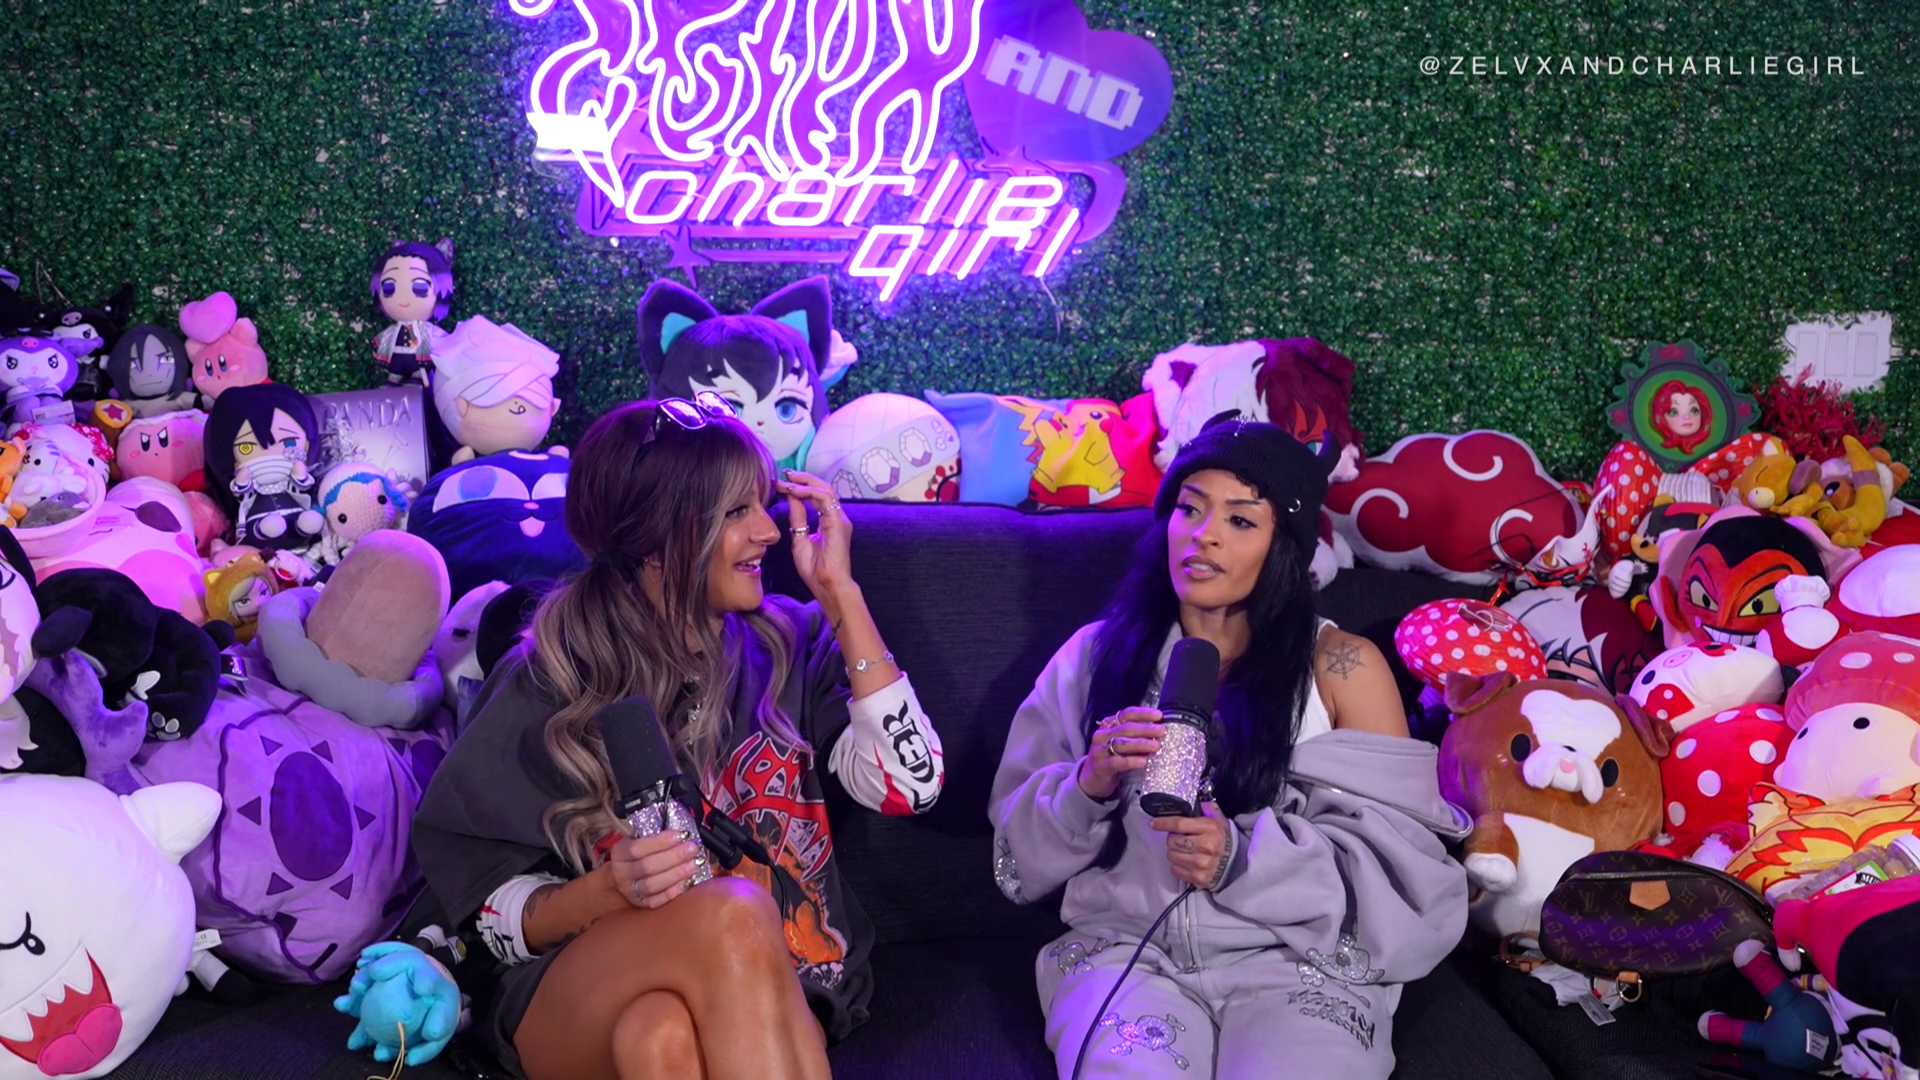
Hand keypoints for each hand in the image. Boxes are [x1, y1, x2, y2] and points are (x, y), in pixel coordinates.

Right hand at [608, 830, 707, 908]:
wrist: (624, 877)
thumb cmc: (637, 854)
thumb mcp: (638, 840)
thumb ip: (655, 837)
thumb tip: (681, 834)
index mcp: (620, 854)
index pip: (638, 848)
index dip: (661, 842)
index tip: (681, 835)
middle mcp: (622, 874)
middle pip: (648, 867)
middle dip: (675, 857)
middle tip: (693, 849)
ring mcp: (631, 891)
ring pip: (654, 884)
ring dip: (678, 873)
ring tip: (695, 863)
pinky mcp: (642, 903)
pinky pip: (660, 899)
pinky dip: (676, 890)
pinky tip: (690, 880)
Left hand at [780, 469, 853, 599]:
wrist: (827, 585)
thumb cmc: (816, 569)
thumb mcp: (800, 538)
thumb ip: (798, 517)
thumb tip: (791, 498)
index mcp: (829, 521)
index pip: (817, 496)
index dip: (801, 487)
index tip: (783, 483)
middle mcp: (837, 517)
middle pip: (823, 488)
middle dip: (803, 479)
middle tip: (785, 474)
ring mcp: (839, 519)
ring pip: (825, 489)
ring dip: (804, 483)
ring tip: (787, 481)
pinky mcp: (838, 522)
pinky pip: (824, 499)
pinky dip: (808, 492)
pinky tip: (794, 492)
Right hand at [1076, 707, 1163, 800]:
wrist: (1092, 780)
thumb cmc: (1112, 759)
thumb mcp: (1123, 745)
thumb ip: (1137, 739)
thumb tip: (1159, 735)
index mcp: (1108, 726)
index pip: (1126, 714)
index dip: (1143, 713)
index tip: (1159, 716)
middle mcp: (1102, 735)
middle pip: (1126, 728)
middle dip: (1146, 729)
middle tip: (1162, 731)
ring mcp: (1099, 751)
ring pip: (1122, 744)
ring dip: (1141, 744)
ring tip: (1156, 746)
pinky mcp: (1100, 767)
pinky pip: (1117, 762)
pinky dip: (1131, 761)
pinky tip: (1143, 762)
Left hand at [1151, 801, 1231, 889]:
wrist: (1238, 863)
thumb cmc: (1224, 839)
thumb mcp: (1219, 820)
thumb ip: (1207, 809)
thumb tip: (1195, 801)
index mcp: (1209, 829)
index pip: (1179, 824)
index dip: (1163, 823)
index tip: (1153, 824)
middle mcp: (1205, 847)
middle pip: (1172, 841)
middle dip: (1173, 839)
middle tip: (1181, 839)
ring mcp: (1201, 864)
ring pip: (1171, 856)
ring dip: (1175, 853)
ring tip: (1186, 851)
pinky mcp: (1198, 878)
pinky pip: (1175, 870)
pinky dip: (1178, 866)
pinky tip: (1188, 862)